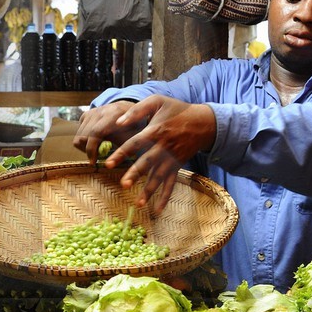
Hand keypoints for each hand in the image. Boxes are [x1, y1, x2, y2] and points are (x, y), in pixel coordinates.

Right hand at [73, 101, 140, 165]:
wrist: (130, 110)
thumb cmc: (133, 127)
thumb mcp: (133, 137)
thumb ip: (122, 148)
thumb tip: (110, 164)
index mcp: (114, 113)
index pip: (95, 132)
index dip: (92, 149)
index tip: (93, 162)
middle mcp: (100, 110)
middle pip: (83, 135)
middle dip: (88, 150)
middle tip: (97, 157)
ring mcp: (92, 111)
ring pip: (78, 135)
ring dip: (85, 146)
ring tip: (98, 150)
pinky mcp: (86, 114)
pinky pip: (79, 132)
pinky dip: (84, 141)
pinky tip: (96, 143)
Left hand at [101, 96, 215, 214]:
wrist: (203, 122)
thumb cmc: (177, 110)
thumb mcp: (157, 101)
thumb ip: (137, 110)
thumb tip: (118, 121)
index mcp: (155, 131)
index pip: (135, 143)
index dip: (122, 153)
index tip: (108, 163)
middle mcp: (163, 147)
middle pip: (147, 162)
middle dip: (135, 174)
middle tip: (123, 184)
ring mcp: (171, 159)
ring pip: (158, 177)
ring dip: (149, 190)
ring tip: (138, 203)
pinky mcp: (177, 166)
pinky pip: (171, 184)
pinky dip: (165, 197)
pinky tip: (157, 210)